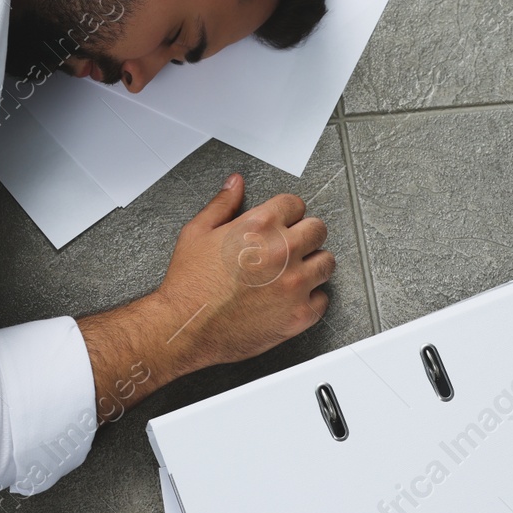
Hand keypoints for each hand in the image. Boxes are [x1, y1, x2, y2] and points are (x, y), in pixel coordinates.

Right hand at [153, 173, 333, 372]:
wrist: (186, 328)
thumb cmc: (189, 285)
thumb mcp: (197, 233)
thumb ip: (222, 204)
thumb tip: (234, 184)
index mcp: (259, 226)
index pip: (296, 204)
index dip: (287, 213)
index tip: (283, 222)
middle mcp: (281, 252)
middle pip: (317, 229)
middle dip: (304, 234)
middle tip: (290, 245)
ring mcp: (294, 284)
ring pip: (326, 262)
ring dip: (312, 264)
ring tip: (293, 271)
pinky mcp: (299, 314)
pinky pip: (323, 299)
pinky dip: (310, 298)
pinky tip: (292, 297)